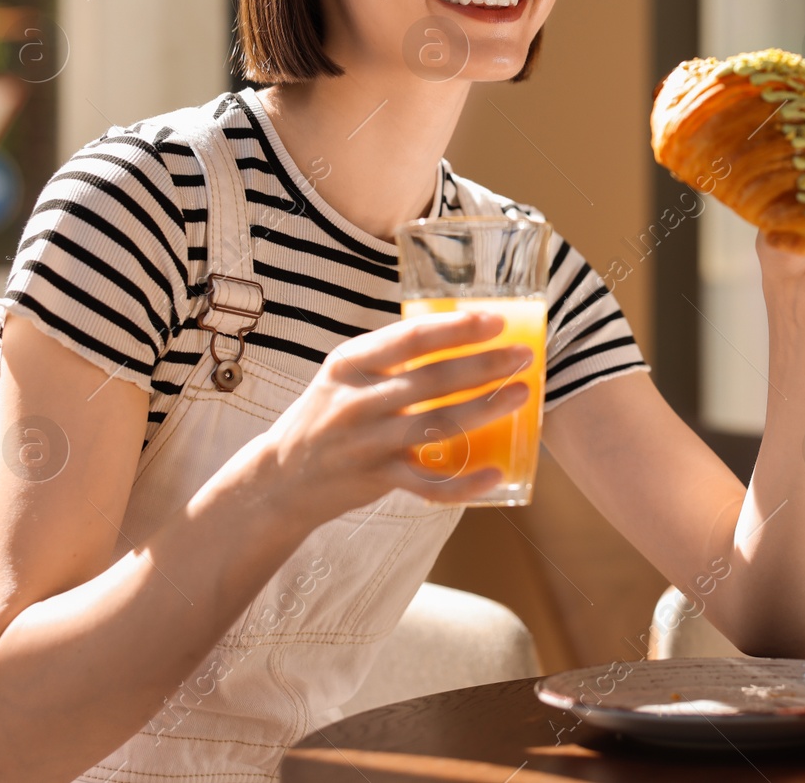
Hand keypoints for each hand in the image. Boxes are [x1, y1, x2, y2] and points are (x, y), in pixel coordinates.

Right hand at [252, 311, 532, 528]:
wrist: (281, 478)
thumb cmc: (327, 416)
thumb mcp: (345, 376)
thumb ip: (390, 359)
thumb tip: (458, 334)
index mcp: (351, 363)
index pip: (411, 337)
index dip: (458, 327)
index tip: (496, 321)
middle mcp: (357, 399)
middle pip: (434, 379)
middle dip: (486, 365)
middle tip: (523, 356)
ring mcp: (367, 441)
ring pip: (438, 425)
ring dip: (485, 408)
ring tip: (521, 394)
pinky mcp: (376, 479)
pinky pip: (429, 483)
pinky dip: (465, 481)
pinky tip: (497, 472)